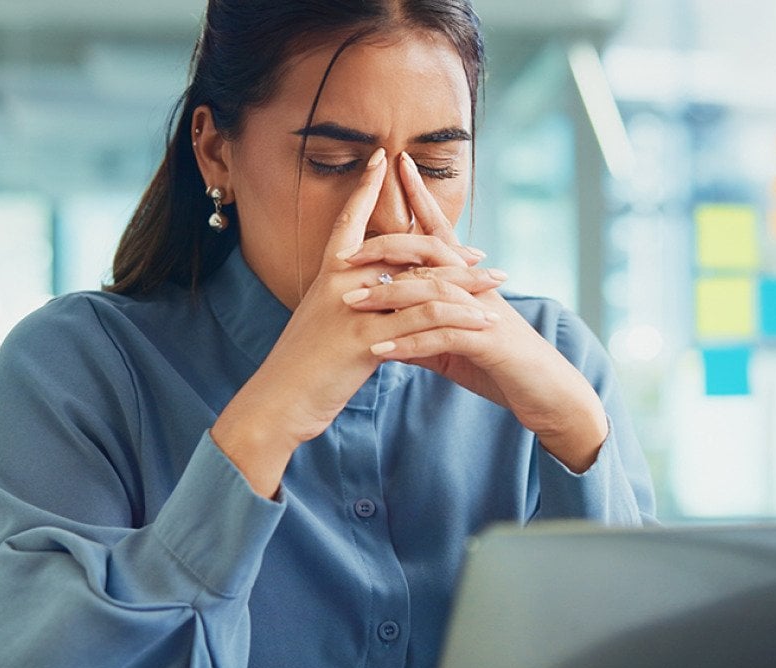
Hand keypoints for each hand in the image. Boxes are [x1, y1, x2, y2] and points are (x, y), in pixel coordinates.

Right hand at [212, 148, 507, 497]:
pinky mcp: (366, 341)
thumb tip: (373, 293)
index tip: (385, 158)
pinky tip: (482, 322)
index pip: (350, 220)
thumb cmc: (302, 367)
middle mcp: (340, 283)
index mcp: (329, 274)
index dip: (366, 188)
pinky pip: (424, 322)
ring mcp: (353, 310)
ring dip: (467, 283)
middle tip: (482, 255)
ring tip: (497, 284)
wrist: (278, 401)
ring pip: (423, 283)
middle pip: (404, 251)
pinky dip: (459, 318)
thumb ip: (348, 302)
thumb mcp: (322, 324)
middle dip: (448, 251)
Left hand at [340, 152, 608, 471]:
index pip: (440, 232)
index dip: (421, 198)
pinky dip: (410, 344)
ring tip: (351, 303)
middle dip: (389, 244)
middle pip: (430, 252)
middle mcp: (476, 288)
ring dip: (389, 296)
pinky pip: (442, 336)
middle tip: (346, 252)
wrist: (548, 393)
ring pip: (431, 291)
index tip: (397, 166)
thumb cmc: (502, 366)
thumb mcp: (454, 347)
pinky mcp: (488, 341)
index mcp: (469, 282)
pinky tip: (381, 351)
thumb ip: (421, 333)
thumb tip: (383, 333)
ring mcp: (483, 311)